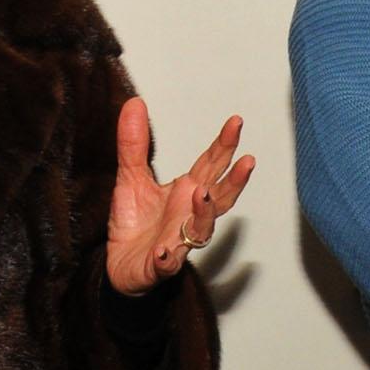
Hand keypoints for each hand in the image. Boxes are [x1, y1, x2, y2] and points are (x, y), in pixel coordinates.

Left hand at [106, 104, 253, 294]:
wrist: (122, 266)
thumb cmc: (136, 222)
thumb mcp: (129, 177)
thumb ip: (133, 144)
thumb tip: (135, 103)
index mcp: (187, 191)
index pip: (211, 165)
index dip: (224, 145)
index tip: (236, 122)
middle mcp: (191, 214)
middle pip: (219, 195)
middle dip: (234, 179)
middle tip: (247, 160)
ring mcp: (179, 240)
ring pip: (201, 229)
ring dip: (205, 213)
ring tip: (203, 194)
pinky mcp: (160, 265)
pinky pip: (167, 263)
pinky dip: (167, 258)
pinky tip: (163, 252)